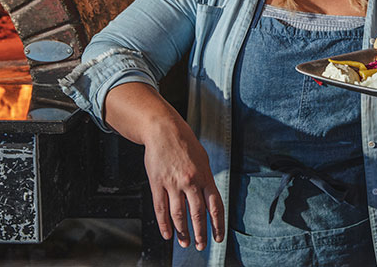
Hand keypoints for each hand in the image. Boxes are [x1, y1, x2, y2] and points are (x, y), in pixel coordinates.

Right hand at [143, 117, 224, 249]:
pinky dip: (164, 224)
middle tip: (201, 246)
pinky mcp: (157, 183)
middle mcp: (191, 182)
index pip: (215, 206)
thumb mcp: (203, 159)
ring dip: (182, 232)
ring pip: (179, 215)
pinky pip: (160, 209)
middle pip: (197, 214)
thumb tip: (209, 200)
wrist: (164, 130)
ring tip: (185, 243)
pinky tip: (167, 234)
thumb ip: (206, 180)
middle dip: (200, 233)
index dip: (217, 224)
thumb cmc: (185, 143)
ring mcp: (173, 183)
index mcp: (205, 176)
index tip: (218, 237)